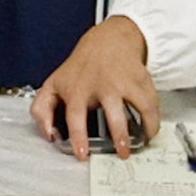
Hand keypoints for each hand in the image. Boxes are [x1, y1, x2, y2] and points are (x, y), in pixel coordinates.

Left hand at [34, 18, 161, 161]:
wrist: (108, 42)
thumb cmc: (80, 69)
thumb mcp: (53, 85)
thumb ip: (41, 110)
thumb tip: (48, 134)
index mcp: (77, 90)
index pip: (75, 115)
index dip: (78, 136)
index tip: (83, 154)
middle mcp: (102, 85)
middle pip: (113, 113)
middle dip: (119, 135)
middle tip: (122, 153)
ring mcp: (124, 83)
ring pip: (139, 106)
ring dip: (144, 127)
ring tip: (142, 143)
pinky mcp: (141, 81)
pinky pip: (152, 103)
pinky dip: (154, 120)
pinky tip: (150, 131)